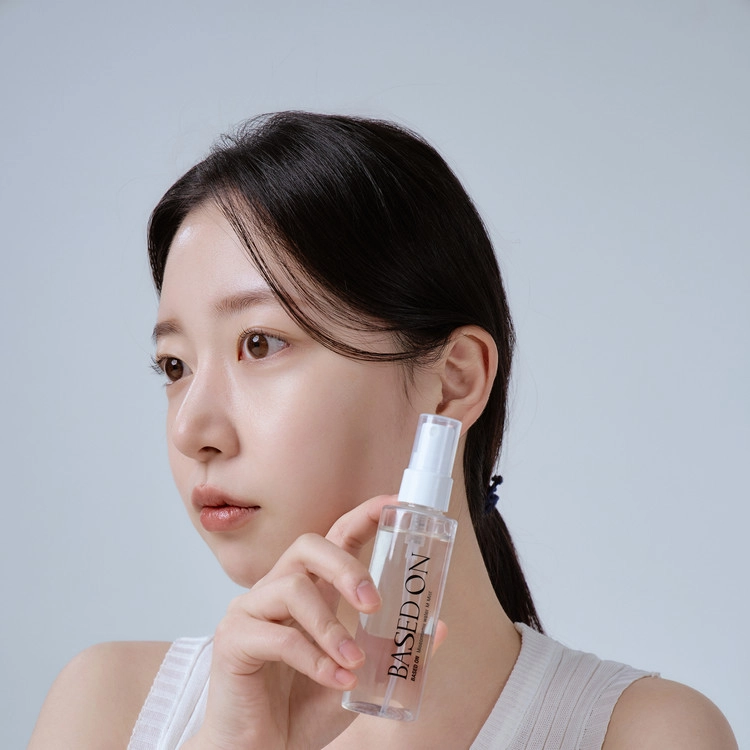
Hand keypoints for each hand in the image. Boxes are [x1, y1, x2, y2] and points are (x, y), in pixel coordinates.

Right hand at [184, 495, 392, 749]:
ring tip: (354, 662)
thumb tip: (440, 629)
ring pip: (291, 588)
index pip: (335, 538)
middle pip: (308, 546)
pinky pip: (276, 637)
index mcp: (310, 590)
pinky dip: (313, 659)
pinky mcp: (233, 641)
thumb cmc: (302, 708)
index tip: (393, 506)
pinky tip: (335, 679)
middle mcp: (277, 590)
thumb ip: (392, 651)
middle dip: (346, 566)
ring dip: (331, 627)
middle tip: (374, 603)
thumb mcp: (359, 675)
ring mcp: (251, 612)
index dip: (362, 516)